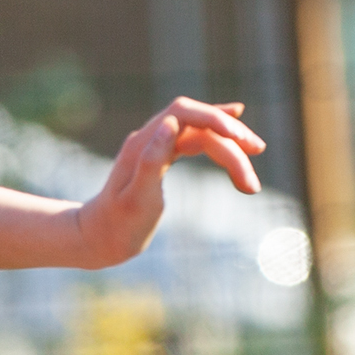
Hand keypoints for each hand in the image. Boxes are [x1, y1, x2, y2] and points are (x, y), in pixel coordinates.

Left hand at [76, 99, 263, 268]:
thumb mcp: (135, 200)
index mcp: (142, 145)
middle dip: (231, 137)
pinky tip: (234, 136)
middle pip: (198, 123)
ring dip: (231, 144)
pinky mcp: (160, 157)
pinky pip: (194, 139)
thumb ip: (151, 161)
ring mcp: (155, 146)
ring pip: (200, 133)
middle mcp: (149, 139)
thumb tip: (171, 122)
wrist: (96, 239)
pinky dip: (218, 139)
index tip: (241, 139)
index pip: (184, 114)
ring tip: (256, 159)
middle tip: (258, 153)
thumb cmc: (116, 226)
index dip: (215, 119)